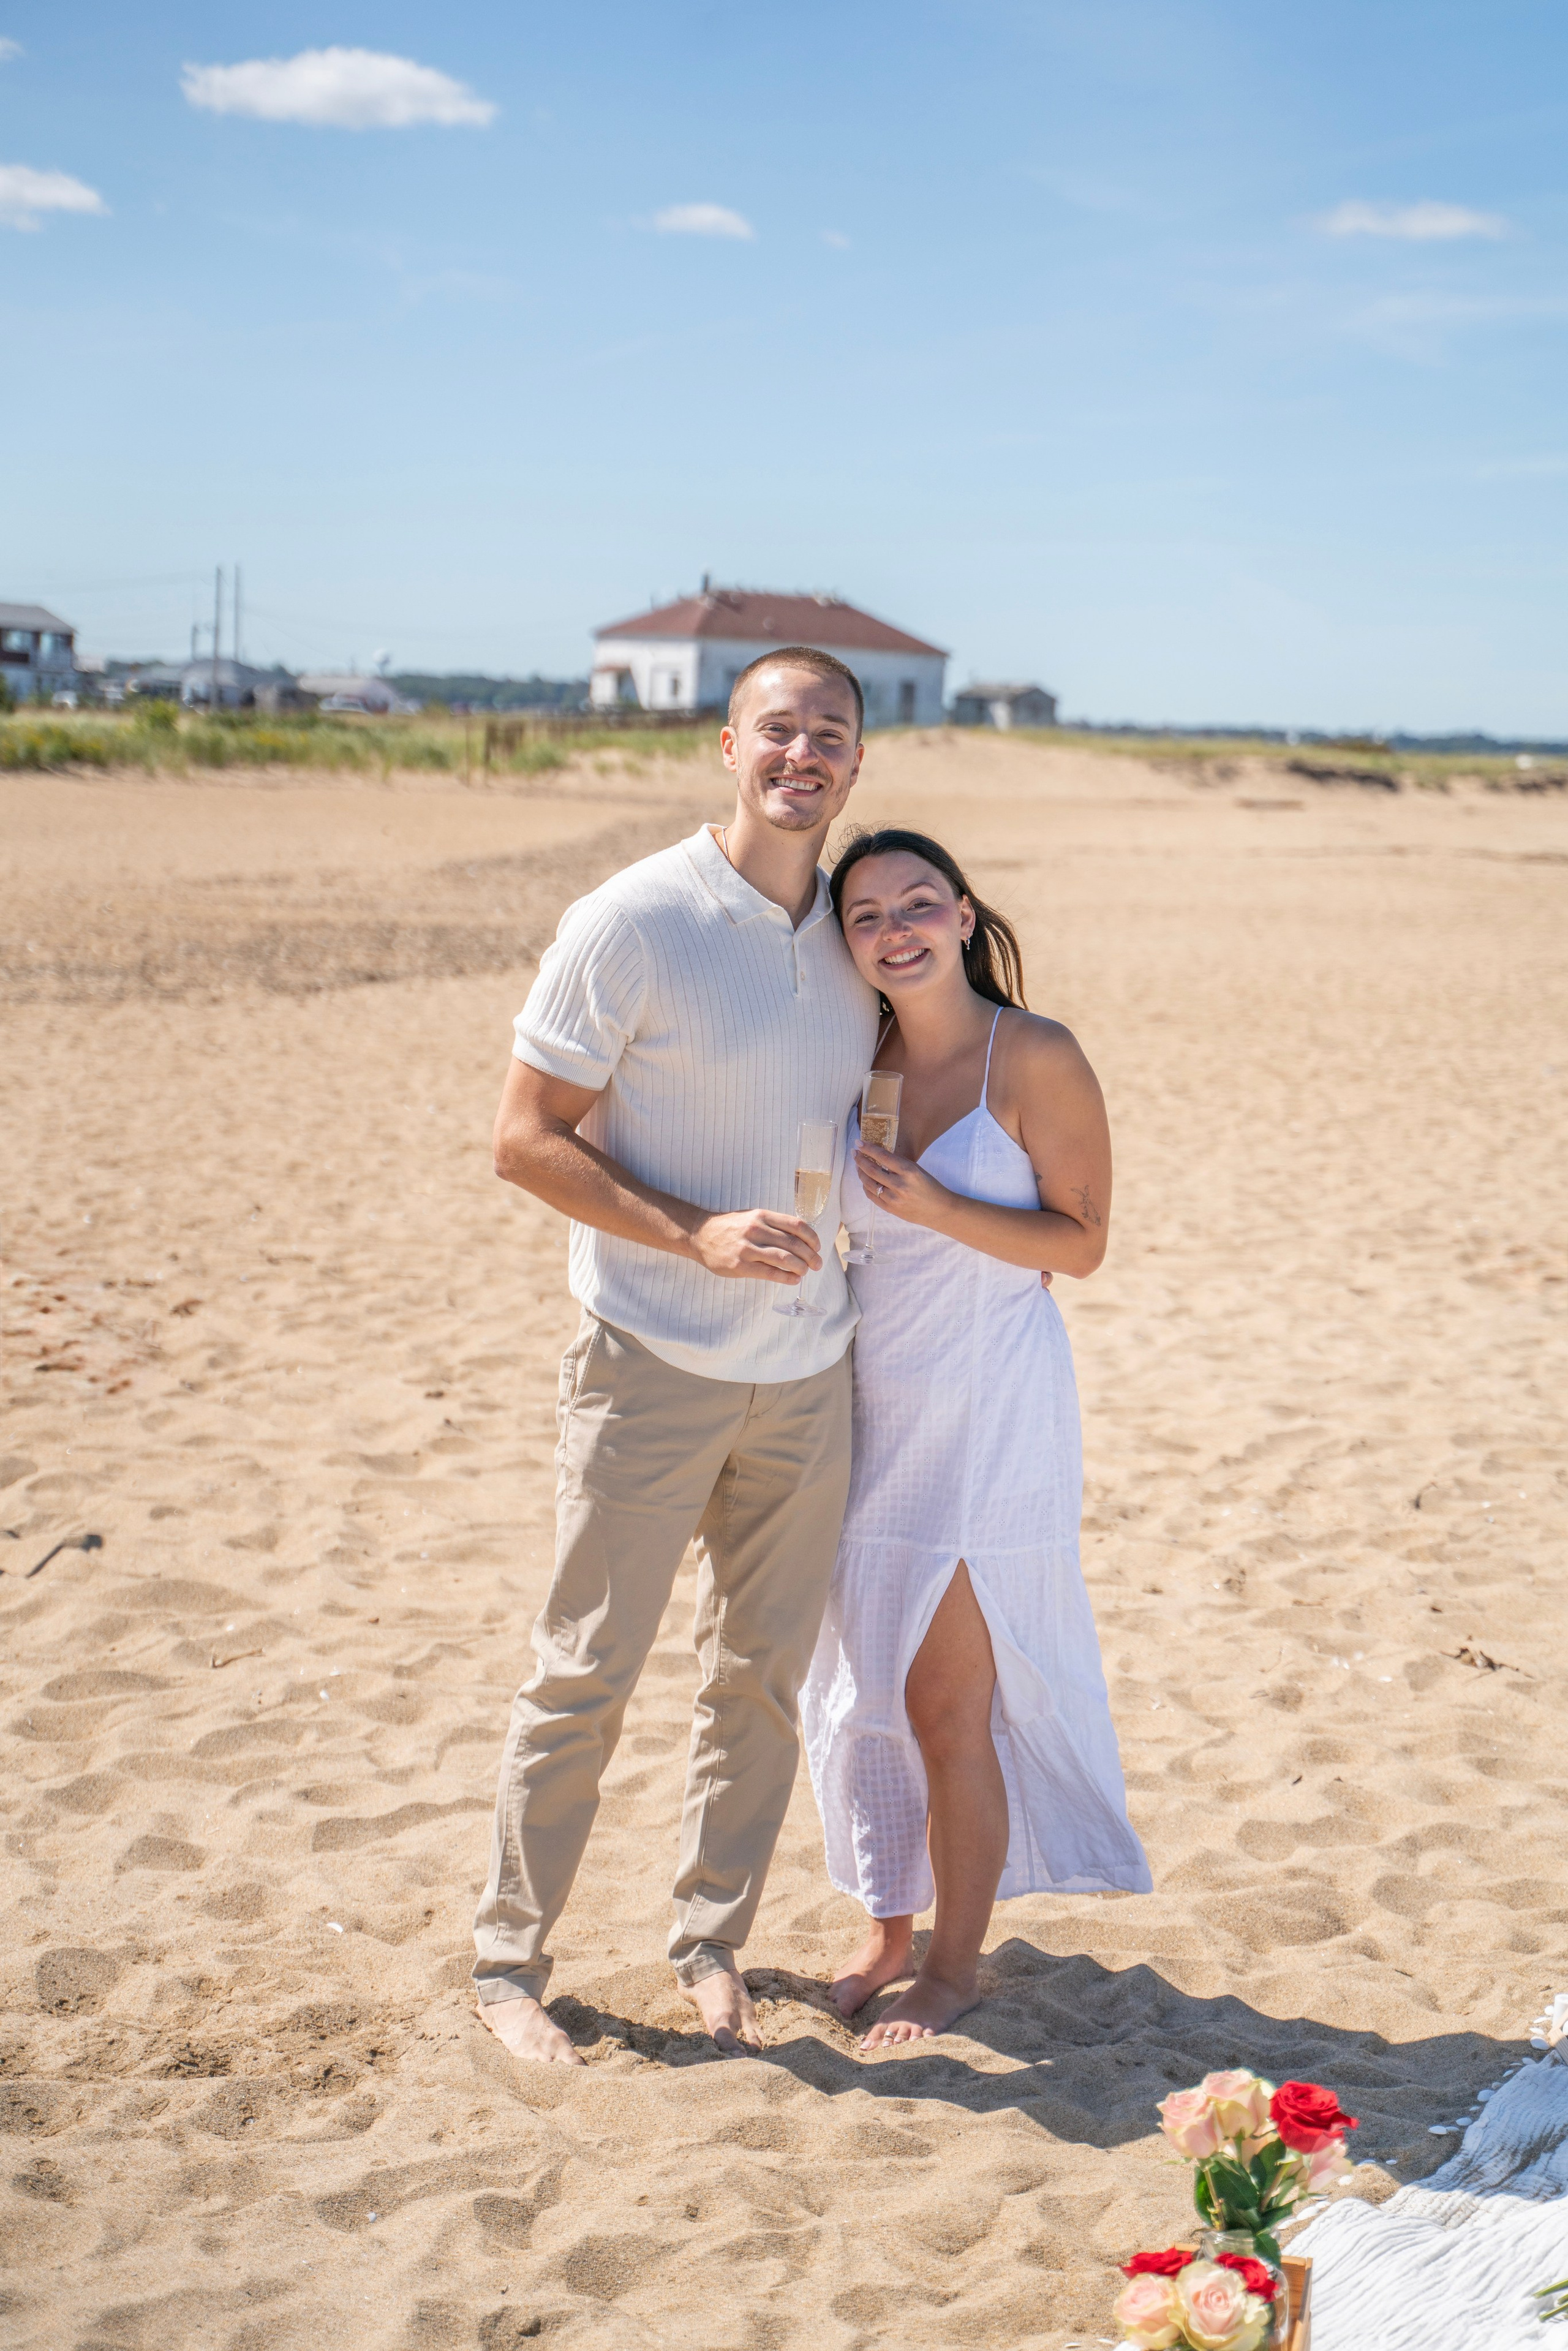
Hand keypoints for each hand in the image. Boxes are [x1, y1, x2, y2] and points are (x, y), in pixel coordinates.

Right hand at [687, 1208, 822, 1284]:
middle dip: (811, 1256)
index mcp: (762, 1216)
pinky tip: (793, 1279)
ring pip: (784, 1258)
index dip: (812, 1237)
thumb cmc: (732, 1227)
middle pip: (794, 1243)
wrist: (701, 1235)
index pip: (796, 1225)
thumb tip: (802, 1239)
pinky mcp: (740, 1266)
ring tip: (805, 1272)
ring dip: (801, 1267)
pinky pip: (769, 1273)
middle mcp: (756, 1230)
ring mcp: (747, 1248)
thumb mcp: (753, 1218)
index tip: (818, 1246)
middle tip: (818, 1264)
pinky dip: (786, 1277)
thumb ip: (774, 1225)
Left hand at [853, 1144, 953, 1230]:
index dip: (868, 1149)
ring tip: (858, 1165)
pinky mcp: (890, 1209)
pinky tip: (865, 1180)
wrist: (939, 1210)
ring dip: (861, 1173)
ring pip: (869, 1184)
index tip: (859, 1142)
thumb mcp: (917, 1170)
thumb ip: (899, 1164)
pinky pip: (872, 1196)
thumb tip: (879, 1156)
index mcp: (908, 1171)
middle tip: (854, 1152)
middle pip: (872, 1170)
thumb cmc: (930, 1187)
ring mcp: (893, 1199)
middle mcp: (899, 1185)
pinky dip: (866, 1186)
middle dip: (860, 1159)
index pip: (883, 1157)